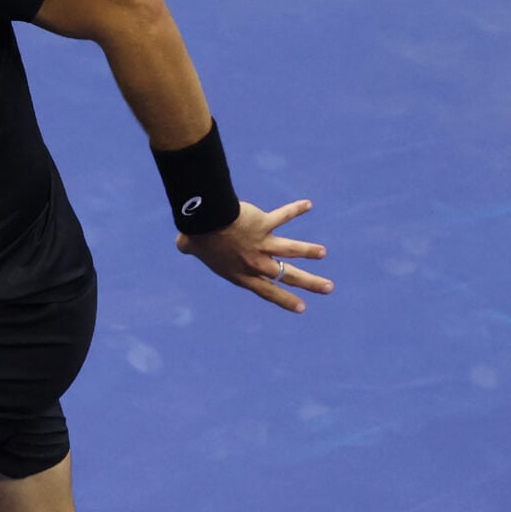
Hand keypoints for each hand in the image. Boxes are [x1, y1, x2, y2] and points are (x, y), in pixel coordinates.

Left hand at [177, 198, 332, 312]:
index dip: (284, 299)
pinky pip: (283, 216)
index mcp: (241, 274)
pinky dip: (295, 209)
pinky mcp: (265, 224)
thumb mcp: (191, 248)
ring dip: (309, 250)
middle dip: (310, 283)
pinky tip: (307, 204)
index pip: (267, 291)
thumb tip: (182, 246)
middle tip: (329, 288)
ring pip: (293, 250)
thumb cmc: (196, 235)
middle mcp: (256, 263)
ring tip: (322, 252)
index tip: (301, 307)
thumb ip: (189, 250)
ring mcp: (262, 244)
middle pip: (288, 276)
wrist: (205, 223)